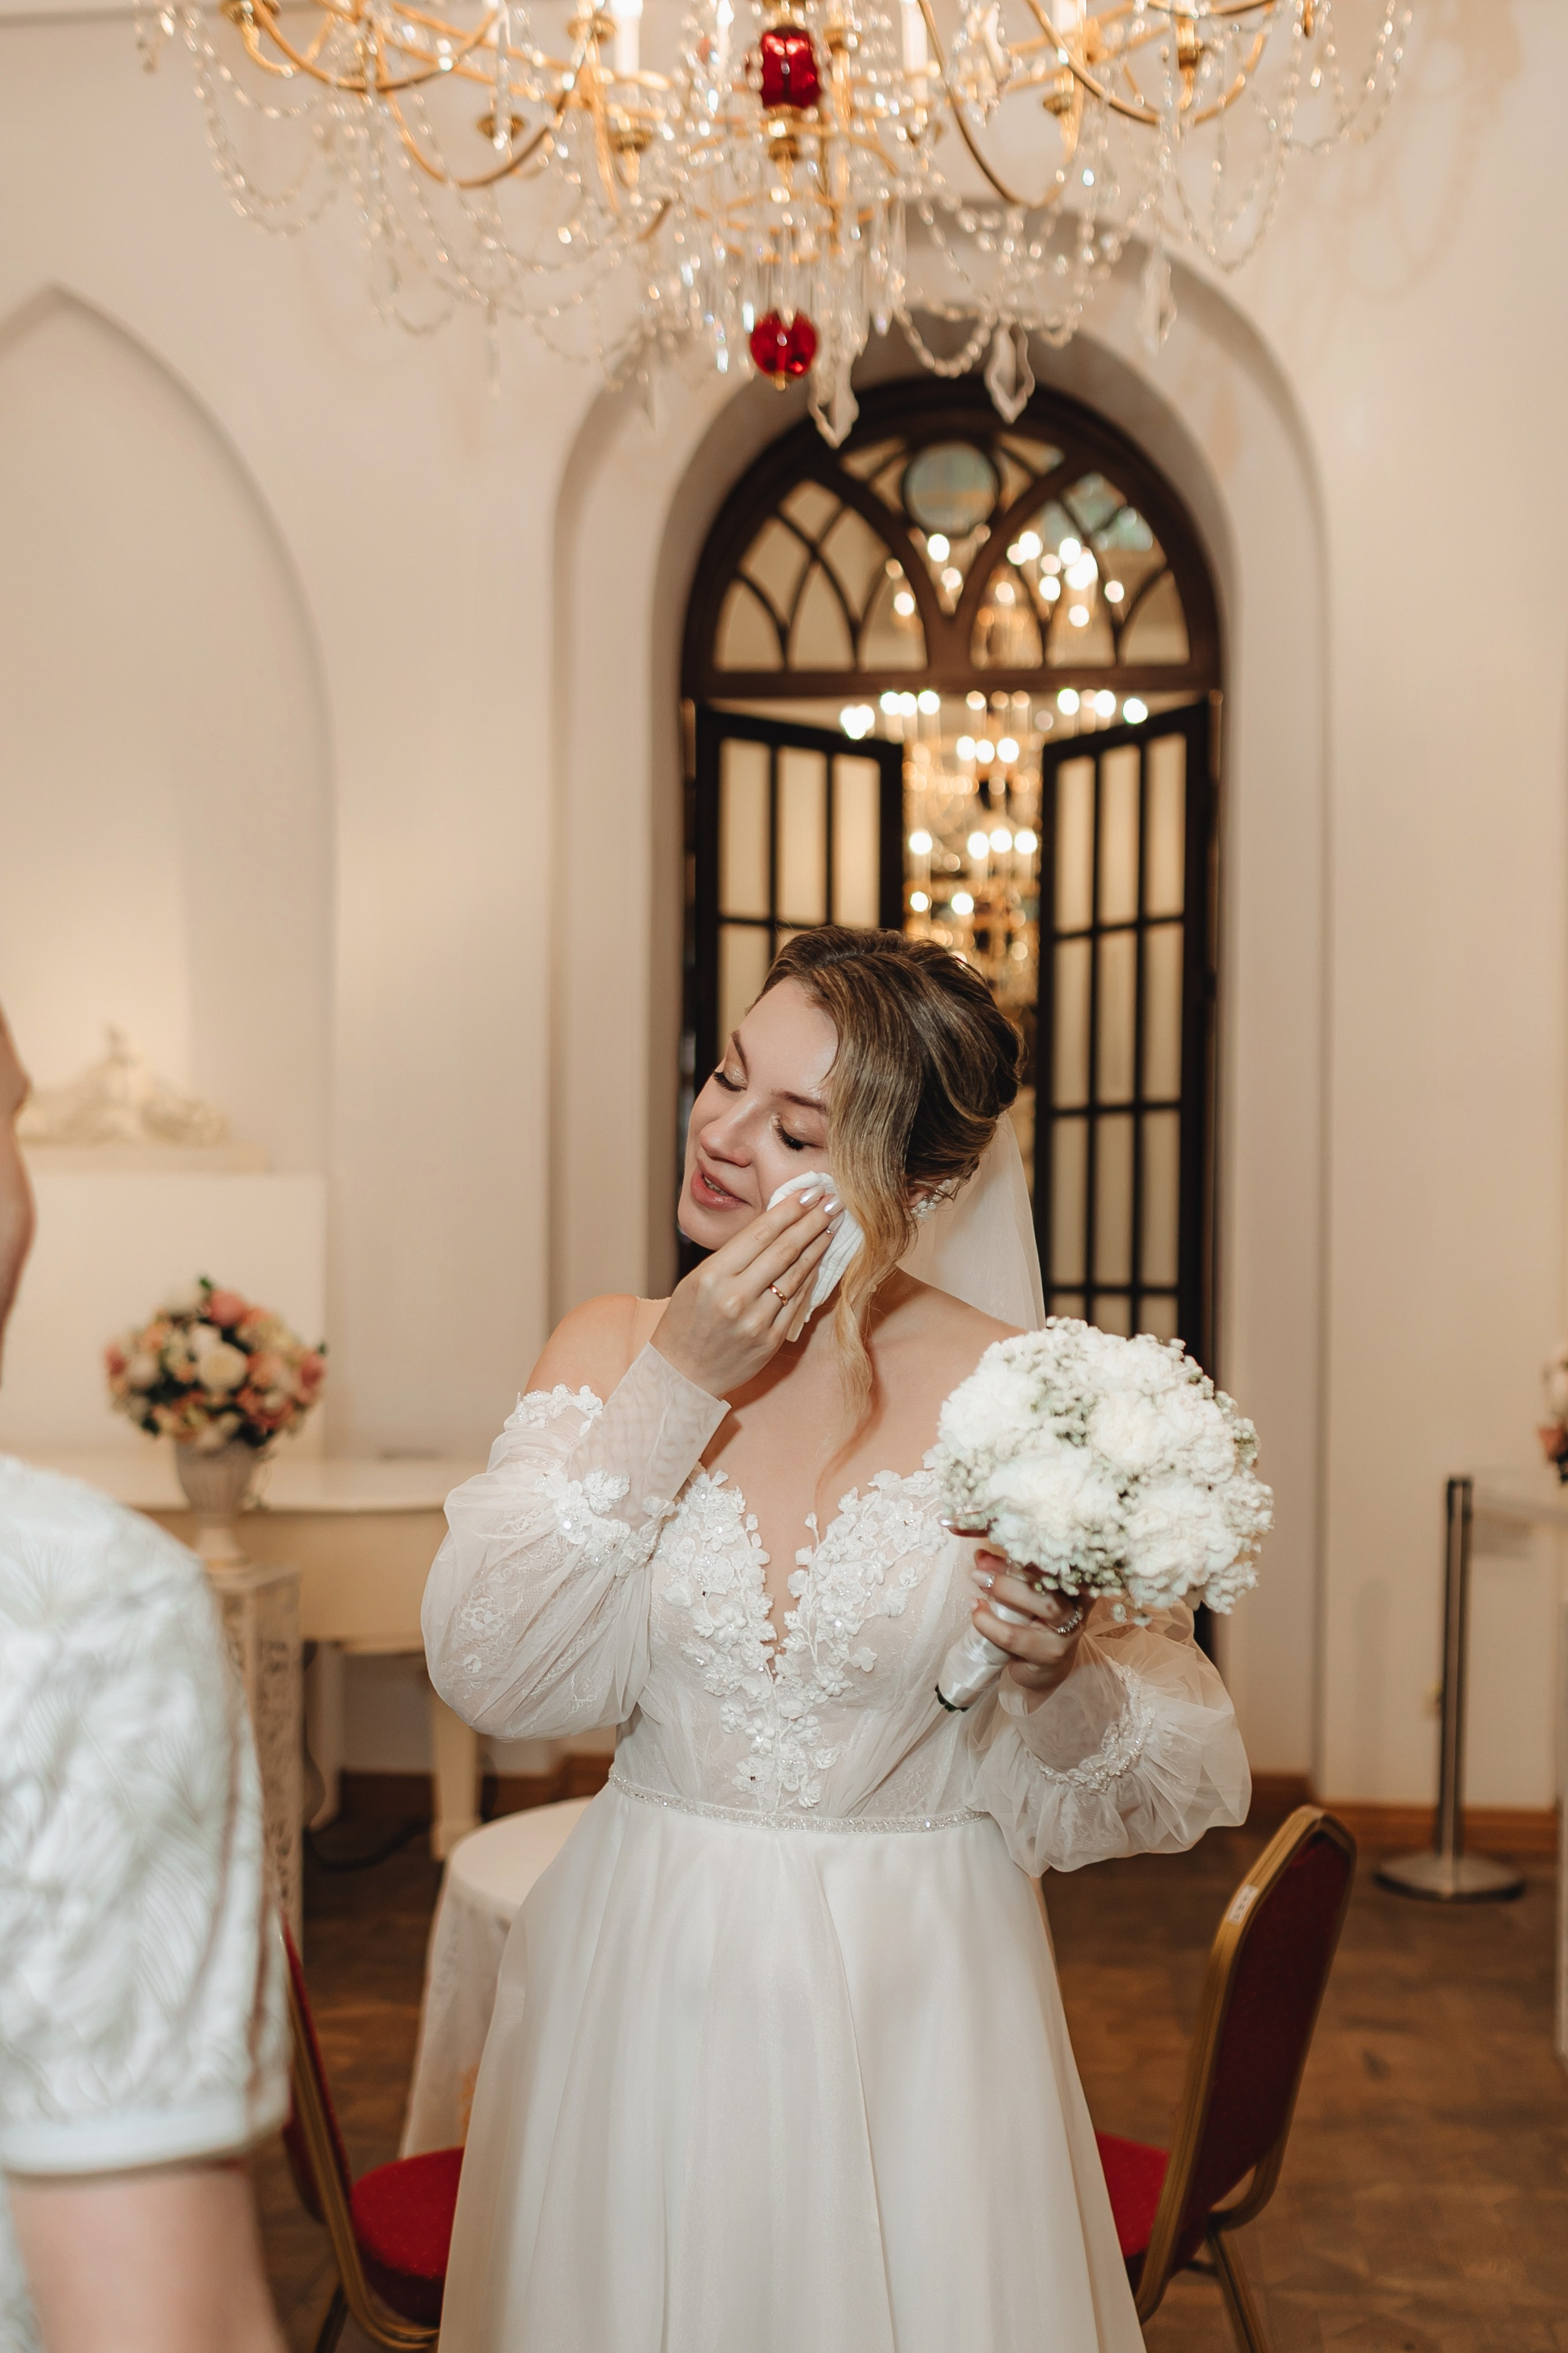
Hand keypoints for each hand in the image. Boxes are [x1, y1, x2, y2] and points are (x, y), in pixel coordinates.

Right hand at [651, 1186, 839, 1397]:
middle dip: (812, 1221)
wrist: (681, 1375)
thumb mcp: (697, 1280)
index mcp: (713, 1276)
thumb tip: (772, 1227)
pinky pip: (797, 1303)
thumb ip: (732, 1257)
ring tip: (831, 1226)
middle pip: (784, 1250)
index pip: (760, 1233)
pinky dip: (810, 1279)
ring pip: (796, 1275)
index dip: (789, 1209)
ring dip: (817, 1247)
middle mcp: (735, 1297)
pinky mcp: (770, 1341)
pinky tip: (820, 1261)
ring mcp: (756, 1321)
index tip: (809, 1192)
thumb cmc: (685, 1322)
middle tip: (833, 1201)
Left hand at [969, 1549, 1087, 1702]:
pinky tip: (977, 1613)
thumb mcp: (1025, 1595)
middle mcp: (1079, 1603)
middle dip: (1018, 1568)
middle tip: (980, 1570)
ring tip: (978, 1585)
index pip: (1062, 1557)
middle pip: (1057, 1577)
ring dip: (1007, 1592)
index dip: (1038, 1545)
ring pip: (1046, 1605)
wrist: (1045, 1668)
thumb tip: (981, 1556)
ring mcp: (1069, 1630)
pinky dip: (993, 1624)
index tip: (1007, 1535)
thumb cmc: (1035, 1623)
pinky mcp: (1051, 1653)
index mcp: (1075, 1581)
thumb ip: (1007, 1573)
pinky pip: (1019, 1637)